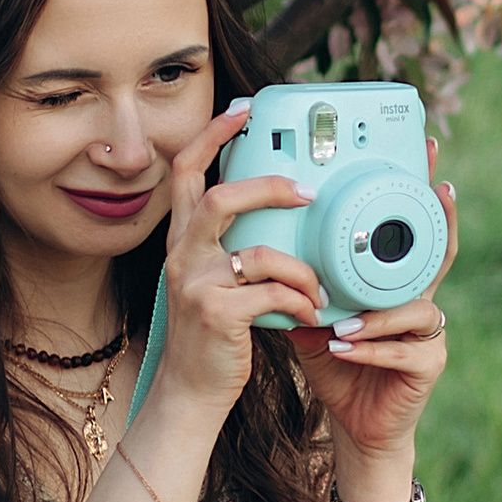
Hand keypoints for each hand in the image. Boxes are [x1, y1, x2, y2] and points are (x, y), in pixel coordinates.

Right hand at [139, 99, 327, 429]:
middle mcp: (182, 256)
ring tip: (319, 289)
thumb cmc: (215, 335)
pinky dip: (299, 303)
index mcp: (183, 240)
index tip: (241, 110)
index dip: (212, 136)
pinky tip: (310, 317)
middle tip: (307, 193)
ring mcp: (195, 284)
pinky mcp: (215, 314)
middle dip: (267, 188)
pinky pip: (272, 294)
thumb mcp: (215, 280)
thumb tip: (282, 210)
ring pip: (259, 253)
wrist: (191, 391)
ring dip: (301, 270)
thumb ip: (234, 246)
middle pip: (218, 198)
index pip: (187, 172)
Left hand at [290, 158, 455, 482]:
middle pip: (440, 254)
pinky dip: (372, 347)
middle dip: (443, 219)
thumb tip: (270, 246)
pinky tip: (347, 348)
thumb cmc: (339, 368)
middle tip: (440, 186)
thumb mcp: (314, 320)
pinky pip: (403, 350)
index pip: (411, 235)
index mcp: (394, 287)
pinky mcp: (427, 367)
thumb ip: (304, 286)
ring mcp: (429, 335)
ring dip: (378, 314)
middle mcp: (419, 303)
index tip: (428, 155)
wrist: (355, 427)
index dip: (421, 198)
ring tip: (343, 321)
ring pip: (414, 309)